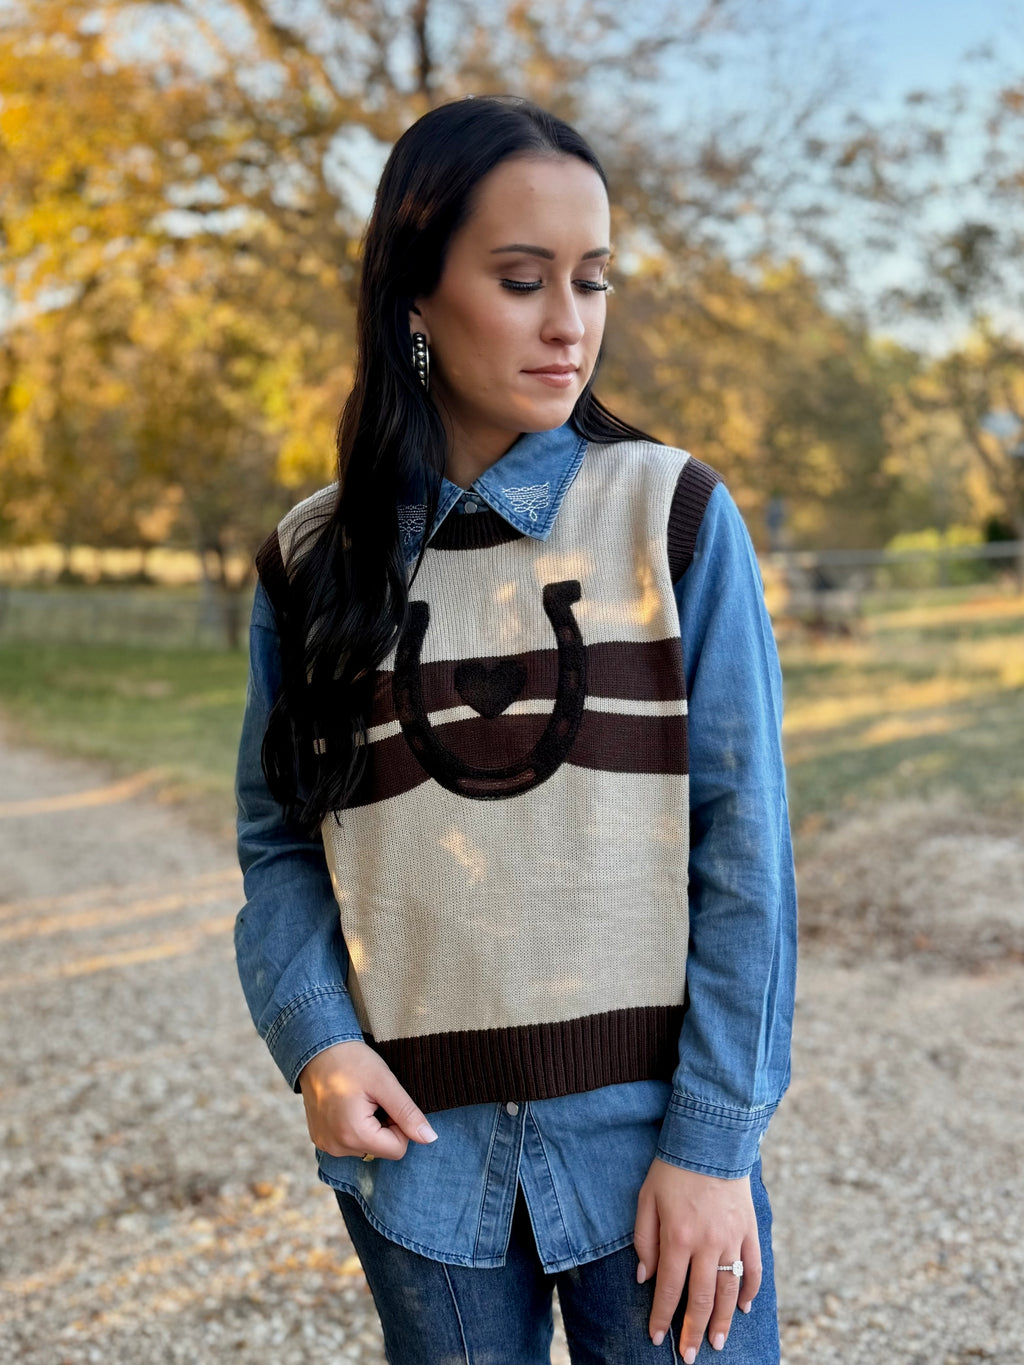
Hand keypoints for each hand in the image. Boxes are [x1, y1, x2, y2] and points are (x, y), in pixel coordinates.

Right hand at [297, 1040, 438, 1160]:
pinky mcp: (320, 1139)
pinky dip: (355, 1126)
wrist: (317, 1048)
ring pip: (367, 1146)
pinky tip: (347, 1105)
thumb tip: (430, 1139)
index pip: (398, 1149)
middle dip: (384, 1125)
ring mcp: (325, 1145)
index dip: (400, 1124)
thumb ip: (408, 1113)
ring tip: (358, 1099)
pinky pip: (350, 1142)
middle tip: (372, 1098)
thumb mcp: (385, 1083)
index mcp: (353, 1135)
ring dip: (370, 1126)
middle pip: (382, 1149)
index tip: (387, 1100)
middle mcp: (336, 1148)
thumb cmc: (352, 1061)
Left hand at [633, 1159, 760, 1358]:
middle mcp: (707, 1243)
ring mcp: (732, 1238)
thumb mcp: (646, 1198)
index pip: (669, 1289)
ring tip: (717, 1343)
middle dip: (693, 1331)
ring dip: (723, 1321)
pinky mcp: (749, 1229)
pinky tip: (744, 1308)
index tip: (657, 1337)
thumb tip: (645, 1278)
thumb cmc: (672, 1168)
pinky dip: (750, 1291)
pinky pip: (754, 1268)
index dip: (663, 1317)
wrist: (710, 1138)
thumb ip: (644, 1240)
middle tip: (689, 1356)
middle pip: (702, 1298)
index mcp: (678, 1236)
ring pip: (730, 1290)